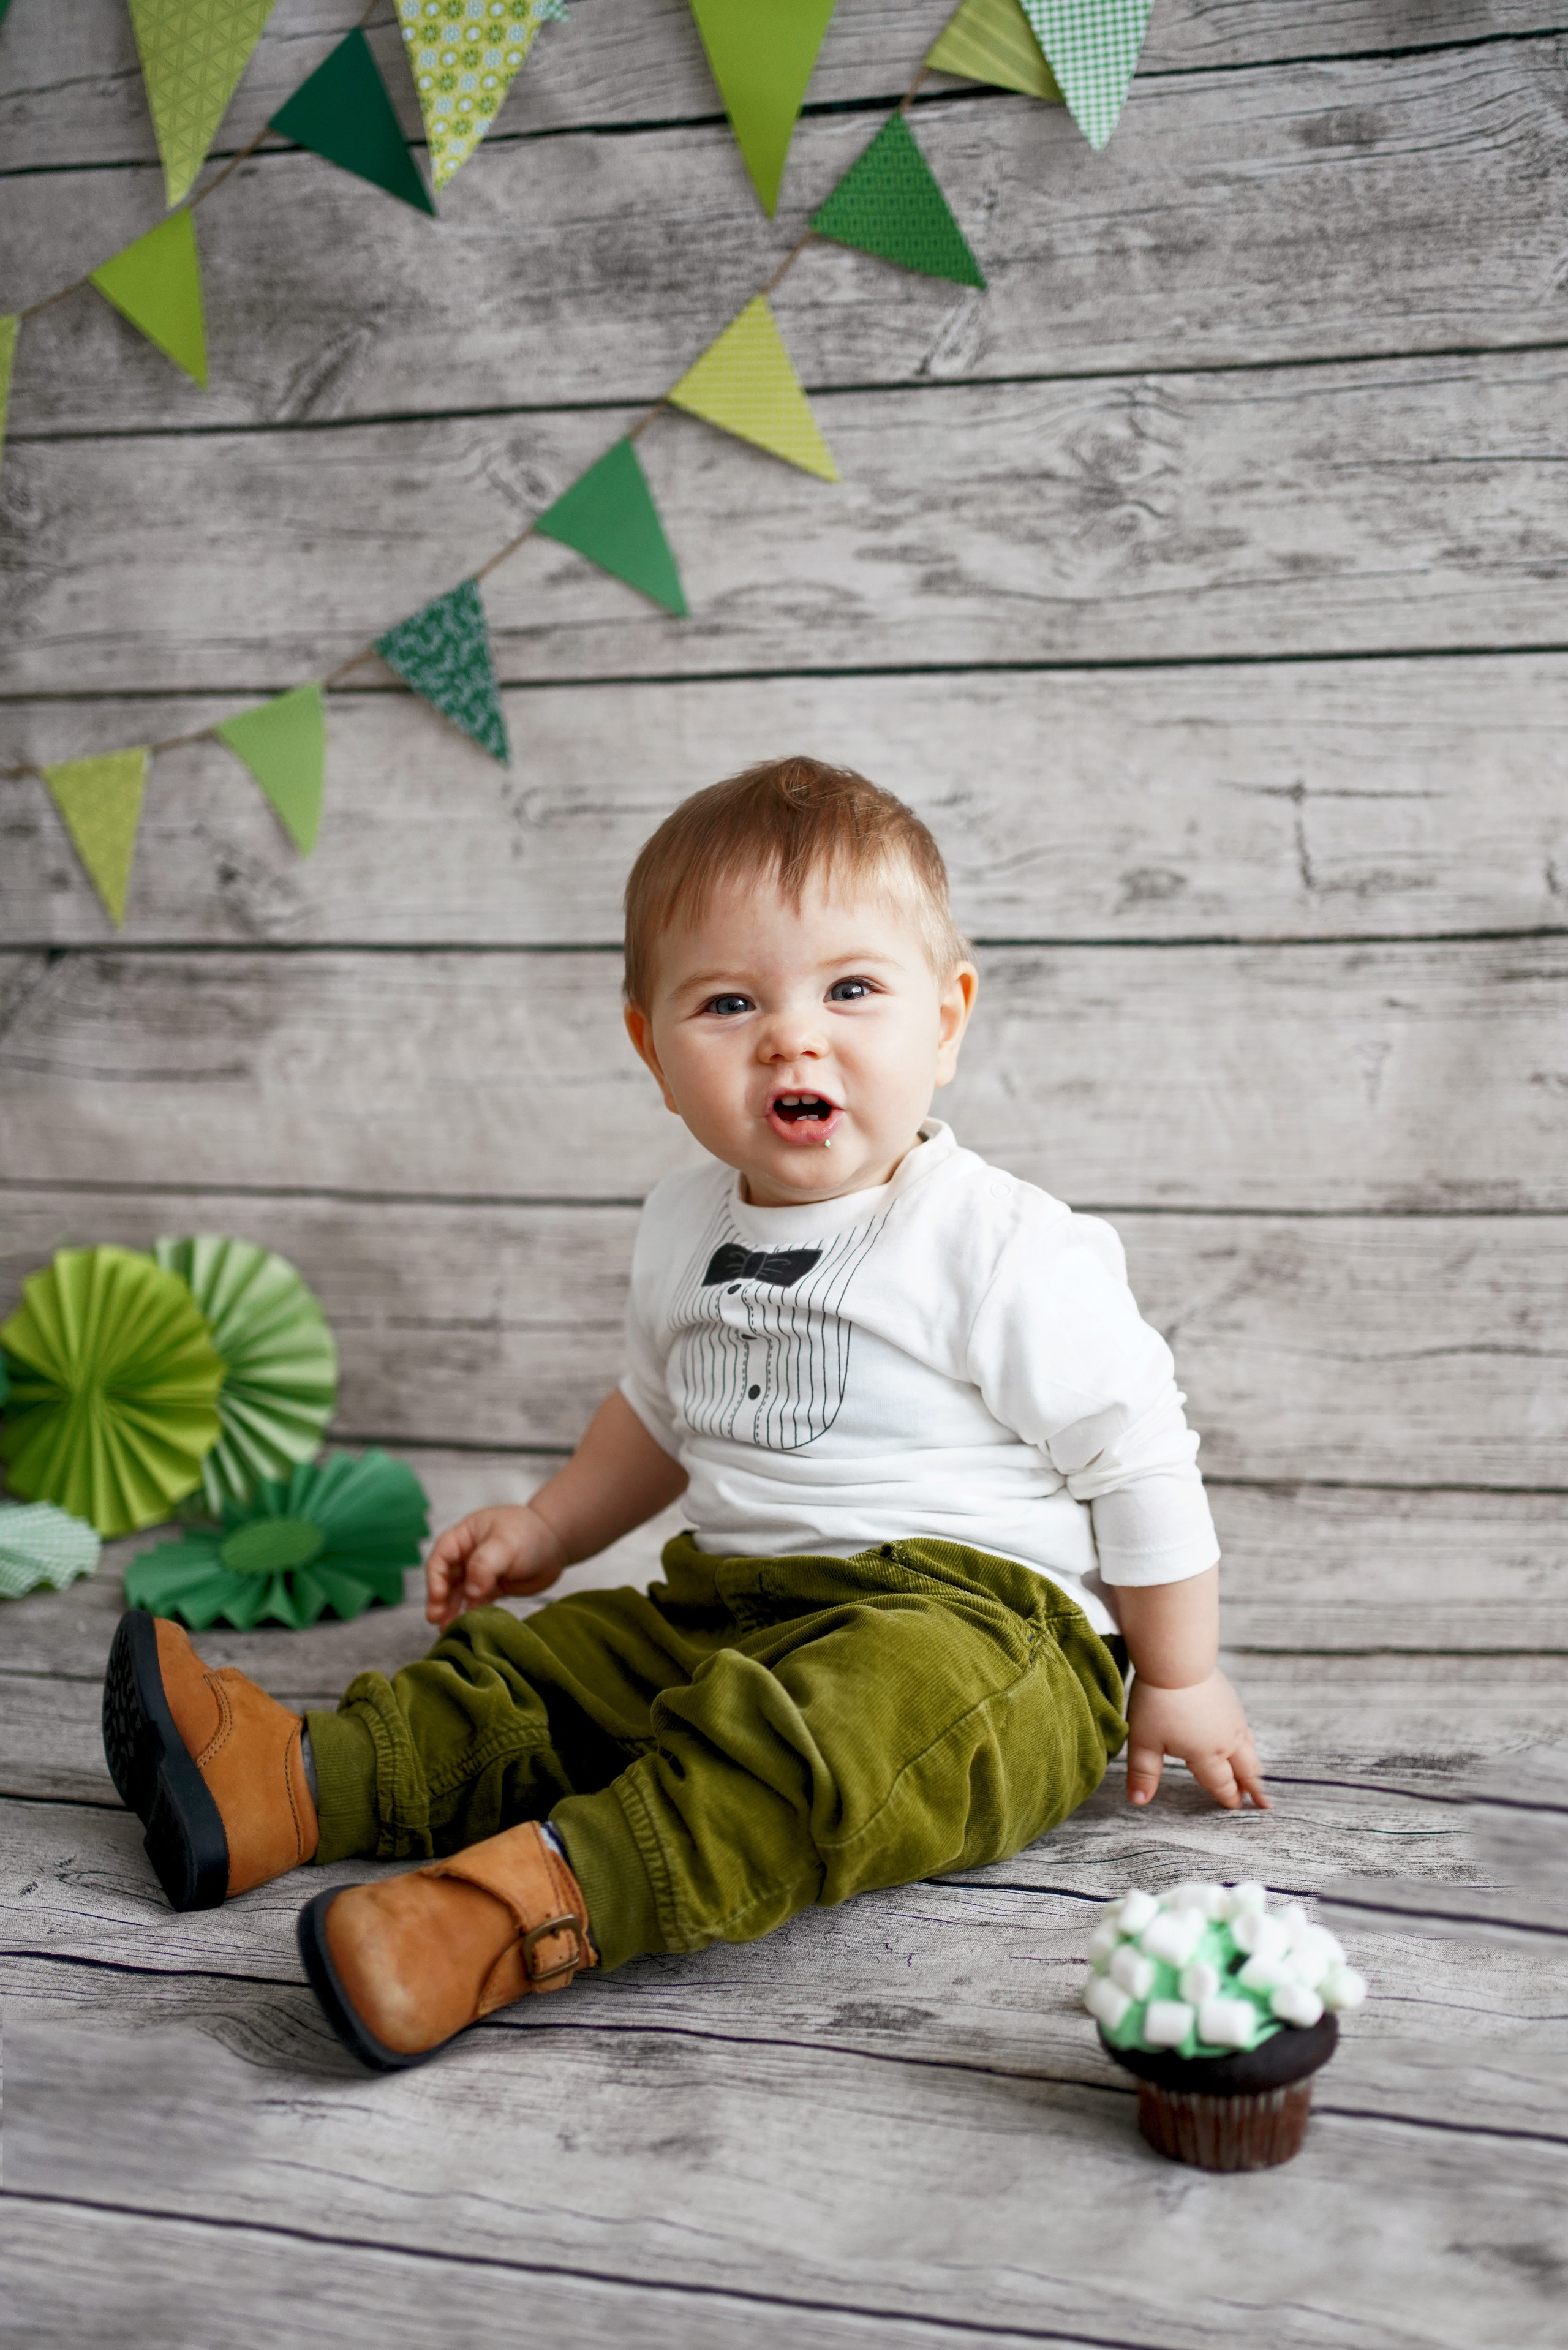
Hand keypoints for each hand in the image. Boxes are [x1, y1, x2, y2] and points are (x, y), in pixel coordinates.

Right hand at [424, 1504, 566, 1629]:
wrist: (557, 1542)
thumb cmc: (530, 1534)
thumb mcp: (506, 1544)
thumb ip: (485, 1564)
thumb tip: (471, 1591)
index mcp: (465, 1536)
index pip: (440, 1557)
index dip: (435, 1577)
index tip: (438, 1596)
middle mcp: (467, 1554)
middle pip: (445, 1577)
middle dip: (438, 1598)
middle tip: (435, 1618)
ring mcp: (479, 1572)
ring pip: (458, 1592)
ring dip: (451, 1609)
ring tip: (445, 1628)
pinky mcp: (491, 1587)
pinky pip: (475, 1602)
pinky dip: (469, 1613)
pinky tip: (466, 1626)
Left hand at [1124, 1667, 1268, 1811]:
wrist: (1177, 1661)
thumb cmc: (1157, 1702)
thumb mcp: (1143, 1742)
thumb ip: (1143, 1774)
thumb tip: (1138, 1801)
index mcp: (1206, 1754)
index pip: (1220, 1782)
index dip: (1227, 1796)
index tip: (1235, 1806)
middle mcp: (1226, 1740)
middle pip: (1244, 1770)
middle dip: (1252, 1788)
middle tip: (1264, 1803)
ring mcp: (1233, 1719)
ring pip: (1249, 1750)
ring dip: (1254, 1767)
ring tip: (1258, 1777)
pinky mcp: (1232, 1701)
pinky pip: (1246, 1730)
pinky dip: (1249, 1744)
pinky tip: (1244, 1742)